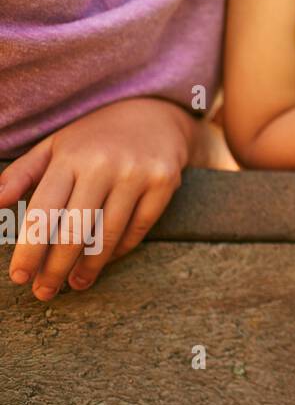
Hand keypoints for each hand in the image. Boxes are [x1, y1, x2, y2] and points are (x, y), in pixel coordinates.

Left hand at [1, 98, 191, 299]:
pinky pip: (138, 228)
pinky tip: (104, 261)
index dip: (30, 249)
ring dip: (89, 267)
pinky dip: (120, 250)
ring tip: (75, 284)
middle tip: (44, 292)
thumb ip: (20, 175)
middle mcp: (104, 164)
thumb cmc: (94, 137)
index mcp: (70, 156)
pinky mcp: (165, 182)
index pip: (43, 212)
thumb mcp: (54, 146)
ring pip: (108, 234)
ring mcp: (137, 173)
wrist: (155, 113)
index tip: (20, 276)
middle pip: (75, 230)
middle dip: (55, 268)